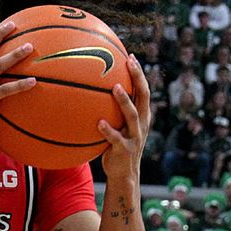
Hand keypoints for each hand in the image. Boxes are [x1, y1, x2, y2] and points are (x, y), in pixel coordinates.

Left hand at [99, 54, 149, 180]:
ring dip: (124, 101)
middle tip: (128, 62)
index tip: (130, 56)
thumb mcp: (116, 125)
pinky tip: (99, 122)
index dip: (138, 73)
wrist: (123, 174)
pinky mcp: (125, 150)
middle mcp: (141, 123)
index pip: (142, 90)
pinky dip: (108, 130)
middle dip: (137, 78)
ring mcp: (134, 137)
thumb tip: (87, 89)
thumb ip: (108, 109)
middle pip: (143, 97)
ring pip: (132, 116)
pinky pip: (116, 139)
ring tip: (115, 88)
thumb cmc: (115, 145)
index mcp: (140, 116)